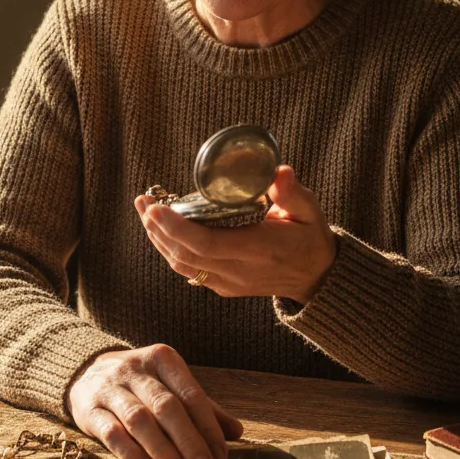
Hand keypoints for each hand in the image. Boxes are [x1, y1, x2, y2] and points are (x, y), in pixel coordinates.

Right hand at [65, 344, 243, 458]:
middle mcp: (135, 369)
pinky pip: (111, 433)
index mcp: (162, 359)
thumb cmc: (140, 384)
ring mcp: (110, 387)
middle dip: (188, 440)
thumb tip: (236, 432)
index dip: (207, 425)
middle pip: (166, 406)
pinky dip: (131, 453)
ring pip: (139, 419)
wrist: (87, 372)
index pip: (190, 393)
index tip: (221, 454)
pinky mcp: (89, 409)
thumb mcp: (171, 386)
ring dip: (163, 449)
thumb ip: (202, 408)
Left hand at [135, 165, 337, 303]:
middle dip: (158, 228)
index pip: (208, 244)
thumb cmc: (310, 237)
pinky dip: (170, 249)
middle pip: (185, 255)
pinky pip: (189, 269)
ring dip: (158, 239)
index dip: (177, 228)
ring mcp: (228, 283)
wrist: (316, 278)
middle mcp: (239, 272)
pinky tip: (161, 229)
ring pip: (181, 264)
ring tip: (145, 211)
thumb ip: (293, 192)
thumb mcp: (309, 211)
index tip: (156, 207)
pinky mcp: (223, 286)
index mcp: (259, 251)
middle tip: (143, 201)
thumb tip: (279, 172)